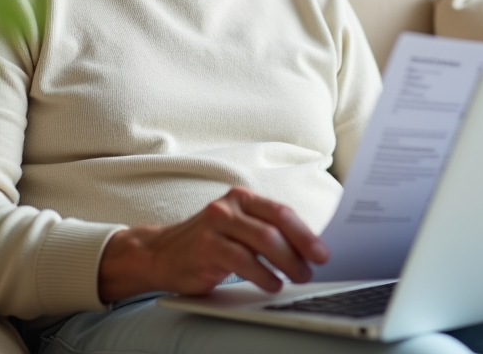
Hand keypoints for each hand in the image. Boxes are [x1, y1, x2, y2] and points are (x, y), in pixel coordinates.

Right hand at [97, 186, 329, 301]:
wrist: (158, 254)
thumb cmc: (207, 244)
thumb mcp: (236, 230)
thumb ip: (264, 232)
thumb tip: (306, 250)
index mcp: (242, 198)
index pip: (281, 211)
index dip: (306, 232)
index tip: (323, 251)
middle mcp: (229, 206)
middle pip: (275, 224)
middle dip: (301, 247)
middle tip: (315, 266)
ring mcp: (215, 224)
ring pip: (262, 240)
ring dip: (286, 263)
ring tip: (298, 278)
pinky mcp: (206, 247)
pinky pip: (242, 261)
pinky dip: (263, 275)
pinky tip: (272, 285)